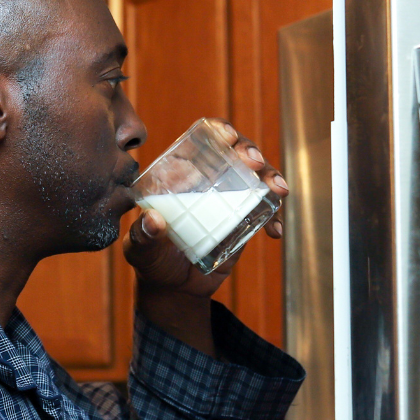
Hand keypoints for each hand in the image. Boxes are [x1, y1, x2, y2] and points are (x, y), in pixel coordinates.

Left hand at [122, 118, 288, 354]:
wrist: (177, 289)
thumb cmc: (152, 262)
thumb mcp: (141, 251)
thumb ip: (143, 237)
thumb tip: (154, 220)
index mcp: (181, 174)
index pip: (201, 141)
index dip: (218, 130)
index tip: (227, 137)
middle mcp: (209, 180)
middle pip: (235, 152)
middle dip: (250, 150)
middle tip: (254, 162)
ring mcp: (230, 198)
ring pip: (257, 175)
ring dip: (271, 176)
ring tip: (278, 190)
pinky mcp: (245, 219)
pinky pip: (266, 209)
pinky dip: (274, 216)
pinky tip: (274, 231)